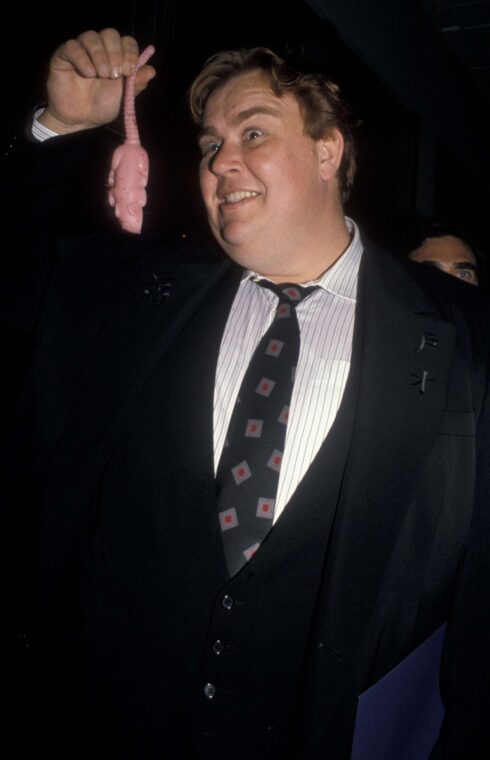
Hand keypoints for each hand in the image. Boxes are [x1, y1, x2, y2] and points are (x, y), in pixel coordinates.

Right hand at [39, 28, 155, 134]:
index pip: (126, 41)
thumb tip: (152, 70)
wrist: (80, 119)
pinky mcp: (63, 55)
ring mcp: (81, 50)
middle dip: (115, 53)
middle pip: (110, 34)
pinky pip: (72, 46)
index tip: (130, 71)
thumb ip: (136, 83)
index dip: (130, 52)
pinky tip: (87, 74)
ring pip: (91, 36)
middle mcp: (99, 49)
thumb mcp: (124, 97)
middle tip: (115, 75)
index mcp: (116, 56)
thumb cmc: (101, 106)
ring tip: (101, 75)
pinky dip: (82, 59)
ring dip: (100, 55)